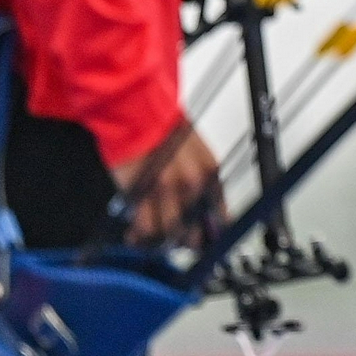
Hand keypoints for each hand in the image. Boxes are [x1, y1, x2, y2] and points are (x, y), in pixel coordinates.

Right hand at [111, 120, 222, 245]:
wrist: (139, 112)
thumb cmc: (164, 130)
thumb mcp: (195, 155)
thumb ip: (201, 184)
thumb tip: (207, 213)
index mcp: (209, 172)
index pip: (219, 216)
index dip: (210, 235)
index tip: (204, 243)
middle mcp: (193, 183)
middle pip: (195, 230)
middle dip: (184, 241)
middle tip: (175, 241)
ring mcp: (167, 190)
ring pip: (170, 232)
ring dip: (160, 240)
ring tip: (152, 236)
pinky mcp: (142, 193)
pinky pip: (145, 228)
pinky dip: (140, 236)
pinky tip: (136, 234)